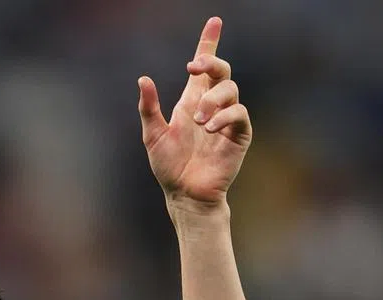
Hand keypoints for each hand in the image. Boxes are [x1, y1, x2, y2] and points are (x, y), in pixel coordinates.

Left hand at [138, 17, 250, 207]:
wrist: (184, 193)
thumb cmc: (169, 166)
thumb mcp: (152, 135)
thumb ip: (149, 108)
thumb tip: (143, 79)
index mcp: (191, 101)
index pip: (204, 67)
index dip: (209, 43)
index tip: (214, 22)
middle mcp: (211, 106)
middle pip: (222, 71)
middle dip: (211, 61)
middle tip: (193, 67)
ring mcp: (227, 119)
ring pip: (230, 90)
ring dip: (212, 100)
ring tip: (197, 121)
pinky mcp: (238, 135)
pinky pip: (239, 114)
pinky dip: (224, 116)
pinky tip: (209, 128)